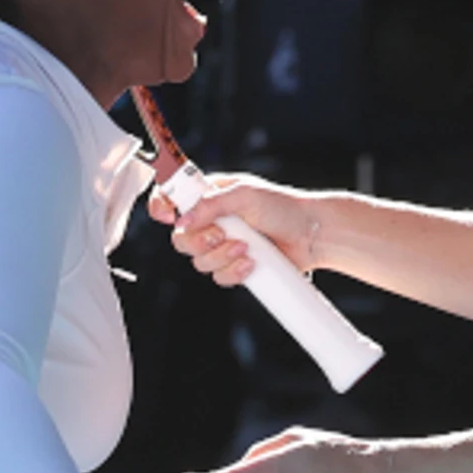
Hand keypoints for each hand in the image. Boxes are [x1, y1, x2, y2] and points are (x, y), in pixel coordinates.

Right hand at [150, 174, 323, 289]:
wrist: (311, 235)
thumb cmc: (283, 207)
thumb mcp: (244, 195)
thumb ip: (209, 204)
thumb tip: (182, 220)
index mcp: (209, 196)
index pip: (171, 199)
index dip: (161, 208)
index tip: (167, 216)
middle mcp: (212, 221)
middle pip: (180, 238)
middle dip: (200, 240)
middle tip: (221, 234)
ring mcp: (222, 246)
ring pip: (199, 261)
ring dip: (222, 256)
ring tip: (246, 247)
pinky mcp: (233, 266)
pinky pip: (218, 277)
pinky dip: (233, 272)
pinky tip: (251, 263)